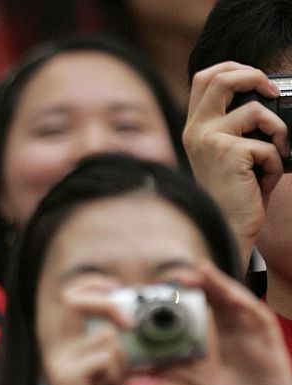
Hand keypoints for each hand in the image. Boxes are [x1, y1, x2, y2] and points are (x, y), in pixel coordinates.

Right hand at [41, 284, 129, 384]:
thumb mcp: (119, 365)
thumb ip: (124, 342)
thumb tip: (140, 317)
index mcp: (66, 343)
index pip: (70, 297)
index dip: (91, 285)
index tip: (116, 286)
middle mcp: (55, 349)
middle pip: (74, 301)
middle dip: (107, 303)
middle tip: (130, 322)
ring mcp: (57, 363)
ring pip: (105, 337)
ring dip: (123, 358)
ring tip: (116, 380)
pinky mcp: (65, 377)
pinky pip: (105, 359)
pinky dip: (117, 373)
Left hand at [164, 261, 291, 384]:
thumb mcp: (200, 384)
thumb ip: (175, 370)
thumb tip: (139, 367)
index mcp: (221, 340)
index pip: (203, 309)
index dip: (185, 295)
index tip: (160, 286)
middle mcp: (238, 335)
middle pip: (219, 301)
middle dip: (200, 283)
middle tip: (177, 272)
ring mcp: (256, 339)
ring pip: (239, 304)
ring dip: (221, 286)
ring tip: (201, 271)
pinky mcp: (272, 348)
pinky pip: (260, 321)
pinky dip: (246, 306)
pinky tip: (232, 297)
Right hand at [184, 62, 288, 264]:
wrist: (229, 226)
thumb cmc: (236, 192)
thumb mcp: (232, 151)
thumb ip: (239, 124)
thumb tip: (271, 96)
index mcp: (194, 128)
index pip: (205, 77)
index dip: (234, 68)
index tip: (257, 81)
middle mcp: (196, 131)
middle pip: (223, 78)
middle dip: (256, 77)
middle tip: (273, 94)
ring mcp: (209, 140)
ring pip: (257, 111)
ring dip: (278, 132)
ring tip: (274, 155)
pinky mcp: (228, 152)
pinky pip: (268, 143)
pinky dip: (276, 162)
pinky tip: (263, 180)